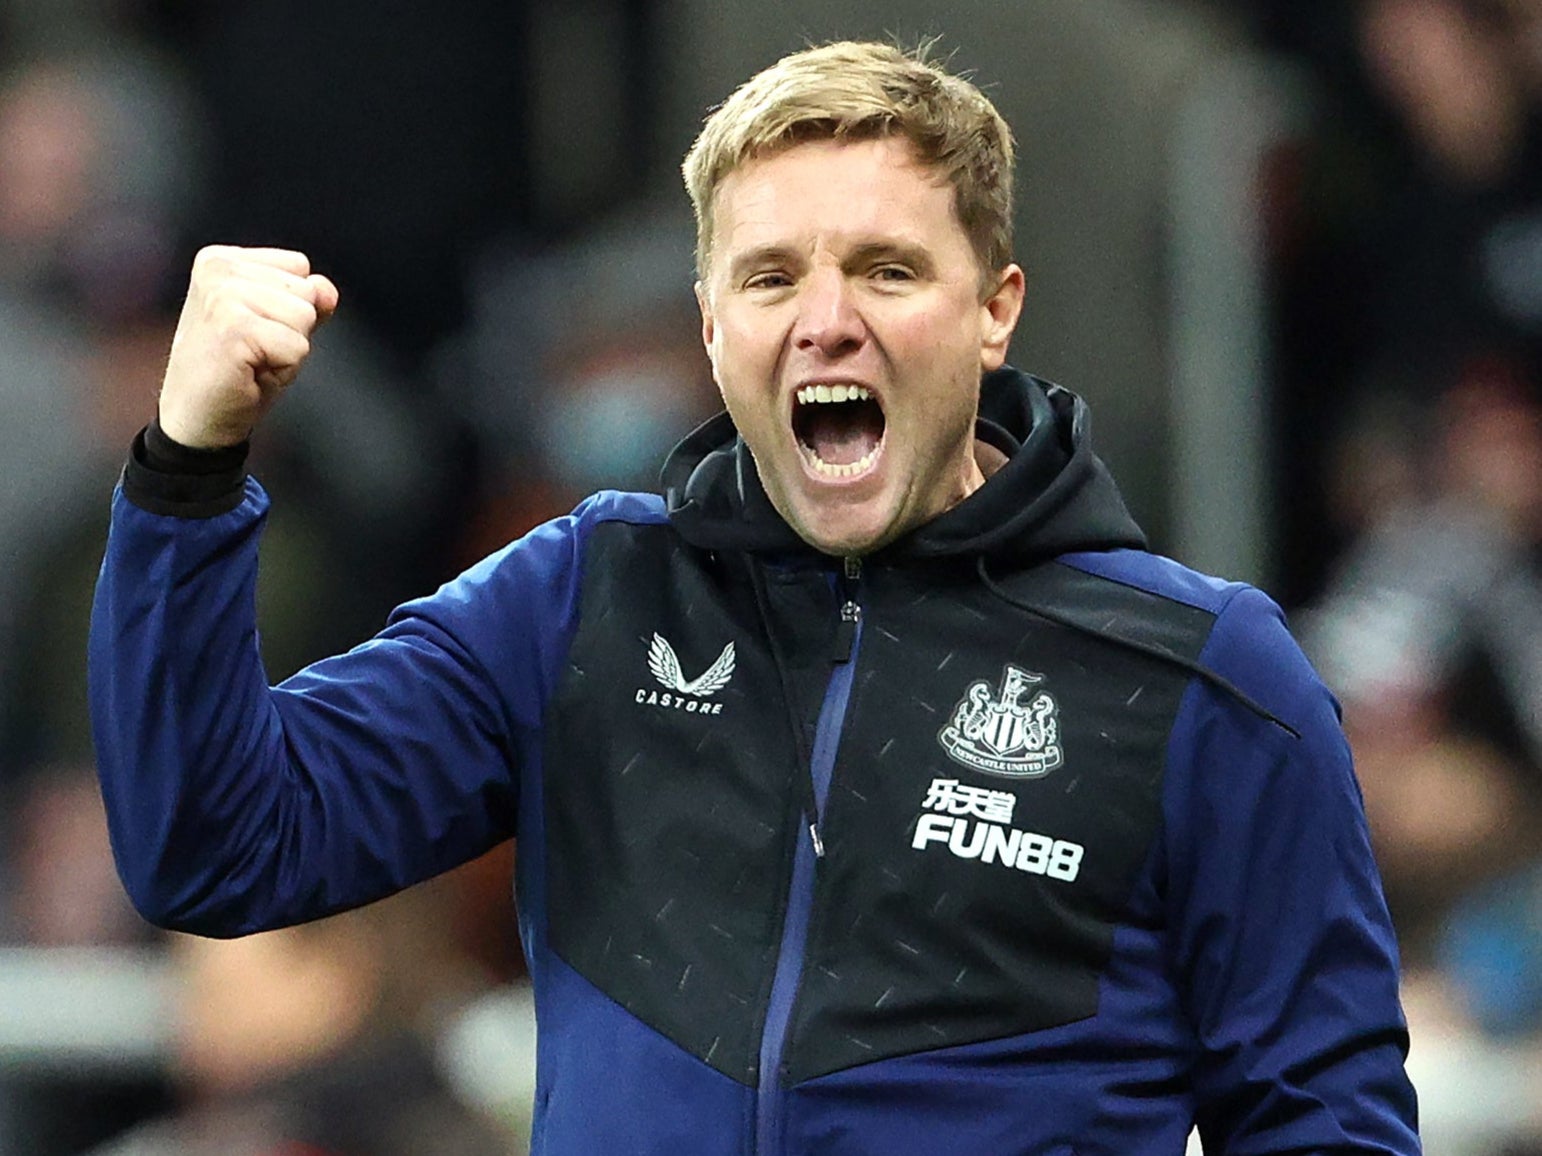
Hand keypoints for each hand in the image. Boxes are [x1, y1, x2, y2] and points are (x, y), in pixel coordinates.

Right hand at [158, 246, 339, 448]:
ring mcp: (222, 296)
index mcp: (222, 259)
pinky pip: (298, 346)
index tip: (255, 331)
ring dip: (288, 349)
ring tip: (252, 360)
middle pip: (307, 290)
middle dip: (292, 329)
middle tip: (254, 350)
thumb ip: (307, 298)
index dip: (291, 308)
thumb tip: (326, 288)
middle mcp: (218, 269)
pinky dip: (285, 368)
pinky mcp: (233, 328)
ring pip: (305, 316)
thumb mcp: (279, 325)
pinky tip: (250, 373)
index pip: (299, 266)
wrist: (198, 418)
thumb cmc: (237, 372)